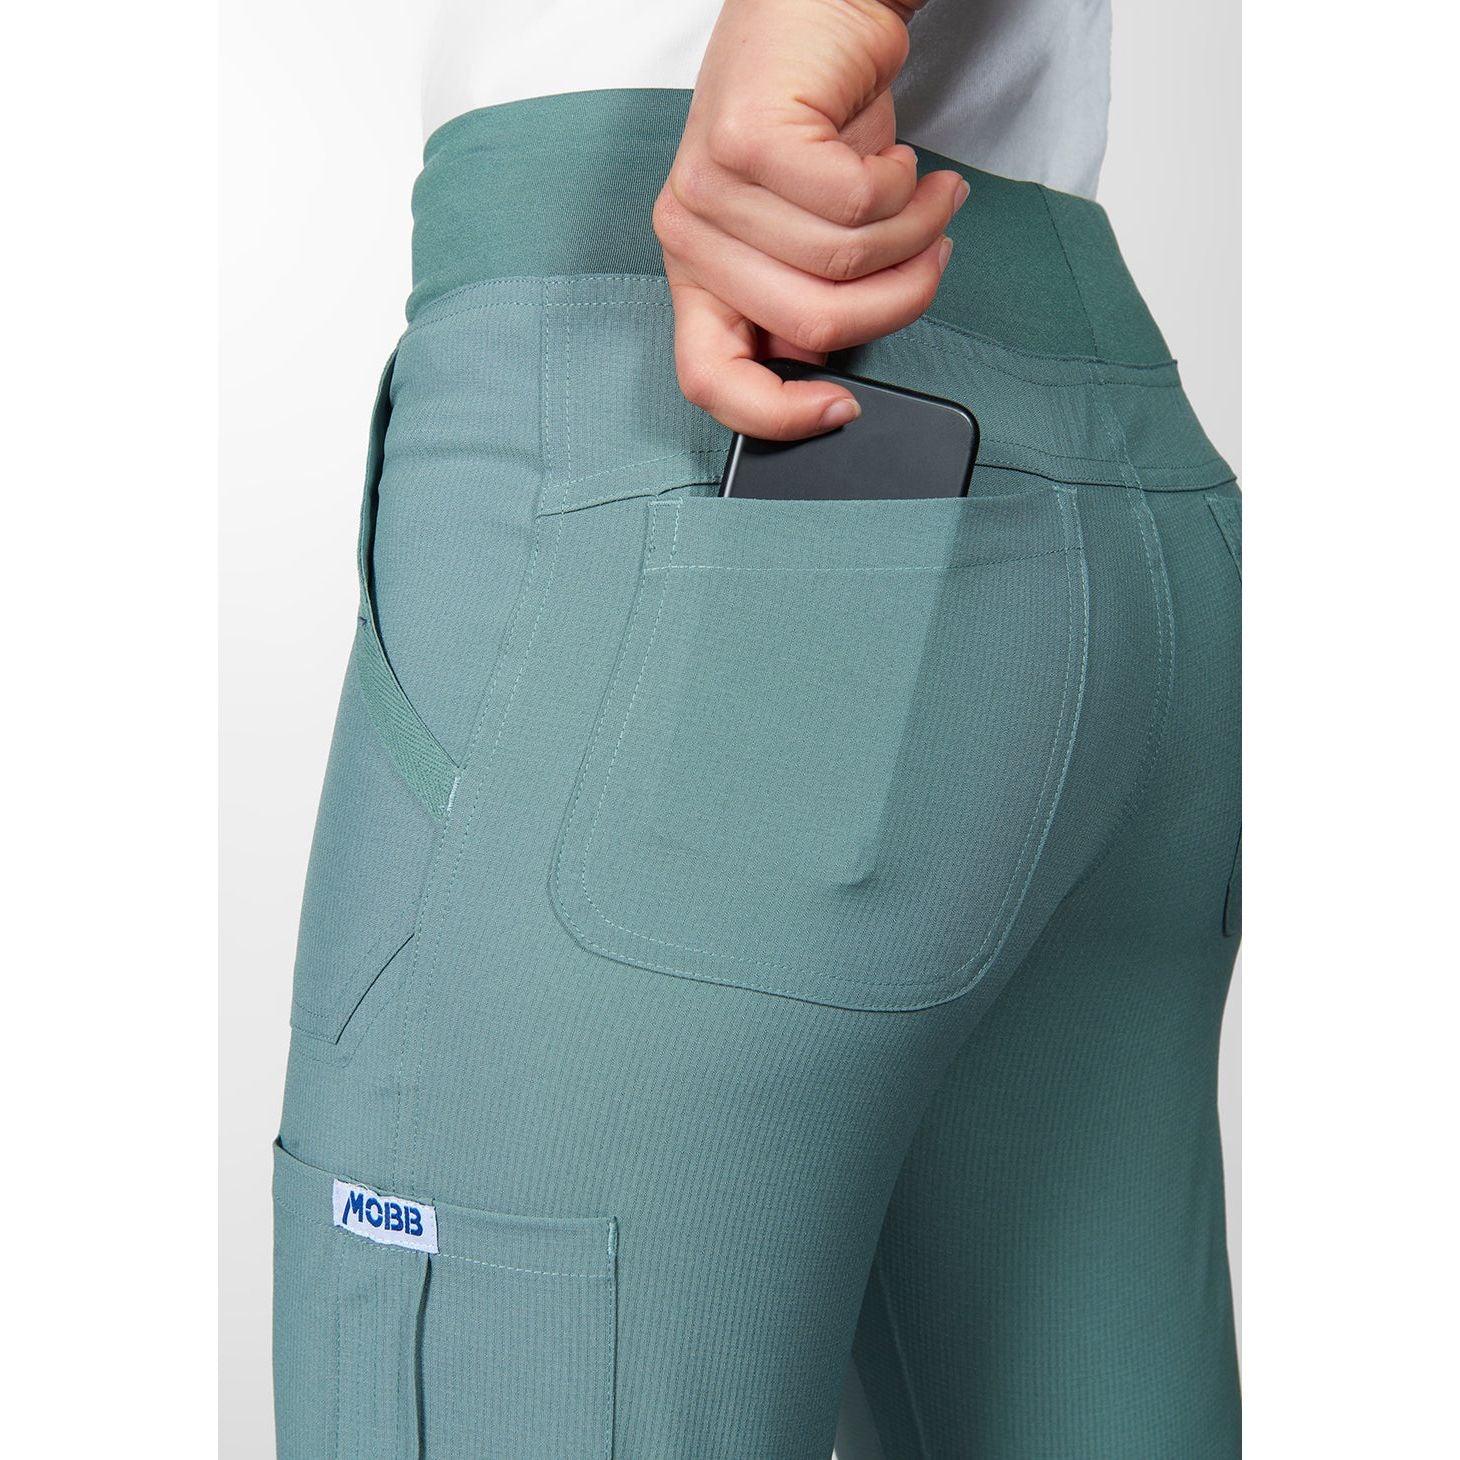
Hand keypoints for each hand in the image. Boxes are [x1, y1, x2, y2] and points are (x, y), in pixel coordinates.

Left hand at [653, 0, 966, 439]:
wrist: (820, 15)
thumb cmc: (820, 128)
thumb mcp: (806, 238)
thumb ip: (804, 306)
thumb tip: (837, 380)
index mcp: (698, 277)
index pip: (710, 382)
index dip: (781, 418)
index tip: (845, 409)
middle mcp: (689, 236)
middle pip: (815, 325)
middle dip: (900, 296)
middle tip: (931, 255)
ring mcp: (709, 186)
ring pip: (846, 261)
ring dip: (915, 231)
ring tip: (926, 197)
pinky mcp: (748, 138)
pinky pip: (858, 203)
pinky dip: (905, 184)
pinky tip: (898, 157)